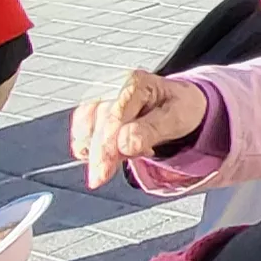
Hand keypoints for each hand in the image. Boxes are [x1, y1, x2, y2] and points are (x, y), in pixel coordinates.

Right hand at [71, 71, 204, 188]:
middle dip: (101, 155)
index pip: (113, 117)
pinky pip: (81, 134)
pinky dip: (91, 148)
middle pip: (97, 126)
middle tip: (102, 177)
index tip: (102, 173)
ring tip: (129, 153)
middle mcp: (114, 86)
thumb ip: (150, 131)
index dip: (106, 147)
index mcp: (136, 83)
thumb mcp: (176, 119)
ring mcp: (100, 98)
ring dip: (98, 151)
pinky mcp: (92, 111)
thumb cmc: (179, 107)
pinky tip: (114, 151)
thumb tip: (124, 145)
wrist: (178, 104)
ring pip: (85, 130)